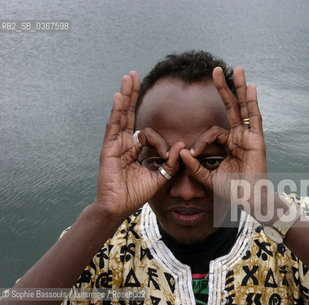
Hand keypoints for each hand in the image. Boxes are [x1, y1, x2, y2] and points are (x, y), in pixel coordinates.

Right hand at [94, 71, 181, 217]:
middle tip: (135, 75)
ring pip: (121, 115)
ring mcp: (115, 144)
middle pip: (130, 114)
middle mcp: (124, 143)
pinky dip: (116, 111)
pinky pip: (113, 126)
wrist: (119, 207)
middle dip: (133, 95)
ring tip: (129, 77)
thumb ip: (171, 163)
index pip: (148, 134)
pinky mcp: (109, 148)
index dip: (160, 143)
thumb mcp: (160, 177)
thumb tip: (181, 145)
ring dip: (126, 95)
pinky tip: (118, 95)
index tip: (166, 156)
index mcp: (135, 149)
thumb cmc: (136, 194)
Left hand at [180, 67, 267, 205]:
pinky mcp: (257, 140)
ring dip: (239, 88)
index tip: (194, 154)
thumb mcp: (208, 177)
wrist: (248, 200)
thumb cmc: (232, 190)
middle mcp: (239, 137)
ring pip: (243, 108)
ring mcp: (249, 137)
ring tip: (237, 69)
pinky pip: (254, 118)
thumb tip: (182, 152)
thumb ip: (195, 166)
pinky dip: (252, 103)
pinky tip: (250, 87)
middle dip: (224, 89)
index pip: (212, 132)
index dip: (201, 141)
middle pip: (231, 107)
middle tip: (216, 70)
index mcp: (228, 144)